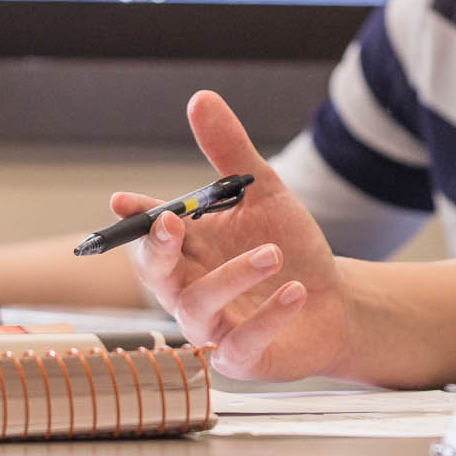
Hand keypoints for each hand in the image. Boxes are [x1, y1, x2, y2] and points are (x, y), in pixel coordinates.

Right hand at [117, 90, 348, 381]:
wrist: (332, 302)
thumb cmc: (288, 248)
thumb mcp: (264, 194)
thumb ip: (230, 152)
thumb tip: (200, 98)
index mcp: (190, 249)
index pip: (153, 233)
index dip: (137, 218)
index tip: (122, 200)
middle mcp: (192, 288)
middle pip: (157, 275)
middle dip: (157, 250)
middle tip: (170, 223)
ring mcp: (215, 326)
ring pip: (200, 307)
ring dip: (233, 277)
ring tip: (275, 252)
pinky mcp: (244, 358)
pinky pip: (245, 343)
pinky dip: (268, 317)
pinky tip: (295, 292)